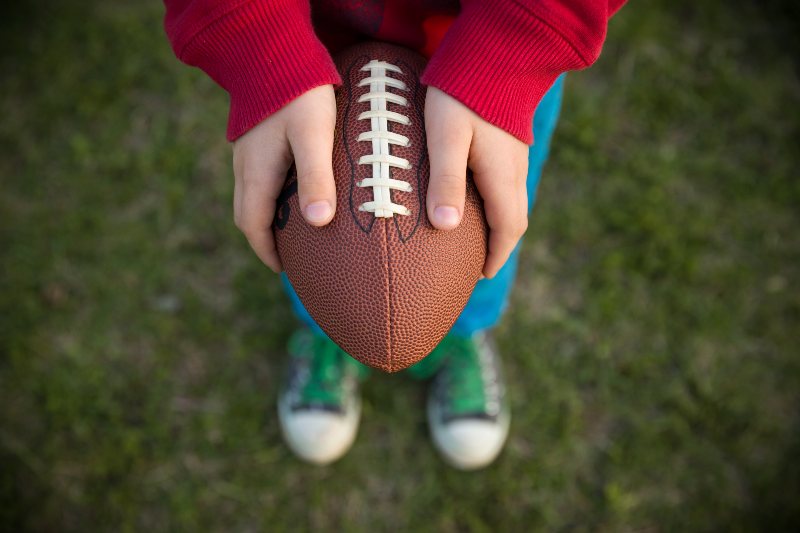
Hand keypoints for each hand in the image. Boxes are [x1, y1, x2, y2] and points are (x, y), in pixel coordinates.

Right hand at [232, 85, 336, 272]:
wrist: (272, 50)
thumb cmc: (298, 92)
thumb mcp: (313, 135)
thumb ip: (316, 178)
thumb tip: (319, 224)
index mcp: (255, 173)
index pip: (252, 226)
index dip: (266, 252)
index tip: (286, 270)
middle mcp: (245, 166)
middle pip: (247, 215)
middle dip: (265, 239)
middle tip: (291, 256)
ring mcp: (247, 153)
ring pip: (251, 197)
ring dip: (267, 218)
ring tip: (295, 231)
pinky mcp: (256, 140)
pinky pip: (257, 179)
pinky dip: (271, 197)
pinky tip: (295, 193)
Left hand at [424, 87, 529, 277]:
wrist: (493, 54)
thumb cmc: (462, 94)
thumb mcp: (446, 137)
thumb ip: (446, 180)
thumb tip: (445, 227)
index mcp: (502, 176)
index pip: (507, 229)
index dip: (496, 255)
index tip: (480, 274)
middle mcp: (515, 171)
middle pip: (514, 220)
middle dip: (499, 246)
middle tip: (478, 265)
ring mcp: (515, 157)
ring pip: (512, 202)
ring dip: (498, 226)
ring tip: (474, 240)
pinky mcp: (509, 144)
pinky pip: (507, 186)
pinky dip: (496, 205)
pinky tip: (475, 203)